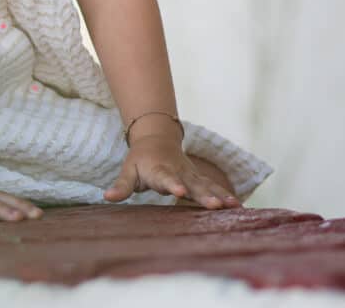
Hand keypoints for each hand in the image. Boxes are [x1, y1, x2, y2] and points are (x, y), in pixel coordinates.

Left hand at [104, 135, 240, 208]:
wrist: (157, 138)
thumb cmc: (140, 159)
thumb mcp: (128, 170)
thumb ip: (122, 186)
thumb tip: (106, 197)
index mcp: (159, 170)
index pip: (166, 178)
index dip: (172, 185)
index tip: (179, 192)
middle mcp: (178, 172)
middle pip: (192, 184)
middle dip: (203, 195)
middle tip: (215, 205)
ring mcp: (190, 174)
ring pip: (206, 185)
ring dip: (219, 195)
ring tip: (233, 206)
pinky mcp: (198, 178)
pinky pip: (213, 187)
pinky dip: (225, 195)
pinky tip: (238, 207)